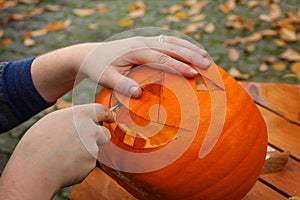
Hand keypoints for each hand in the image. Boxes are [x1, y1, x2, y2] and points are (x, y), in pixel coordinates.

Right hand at [0, 104, 113, 199]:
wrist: (34, 168)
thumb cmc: (38, 143)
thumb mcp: (54, 120)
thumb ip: (73, 120)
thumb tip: (82, 122)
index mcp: (81, 115)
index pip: (102, 110)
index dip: (108, 115)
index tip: (111, 118)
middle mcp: (91, 129)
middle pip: (104, 133)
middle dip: (98, 138)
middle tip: (83, 143)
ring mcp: (93, 148)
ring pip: (95, 150)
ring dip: (86, 152)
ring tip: (65, 155)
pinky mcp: (91, 164)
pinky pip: (88, 164)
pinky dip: (80, 165)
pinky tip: (65, 165)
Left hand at [31, 36, 209, 101]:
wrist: (90, 55)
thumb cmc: (99, 68)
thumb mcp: (106, 78)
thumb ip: (121, 84)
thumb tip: (138, 94)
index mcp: (135, 51)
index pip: (161, 58)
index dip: (178, 65)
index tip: (193, 73)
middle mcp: (142, 43)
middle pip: (171, 47)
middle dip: (190, 55)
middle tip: (207, 64)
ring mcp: (144, 41)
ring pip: (171, 41)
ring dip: (188, 48)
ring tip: (205, 56)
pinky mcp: (145, 43)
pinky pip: (166, 41)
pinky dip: (180, 45)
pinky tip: (189, 50)